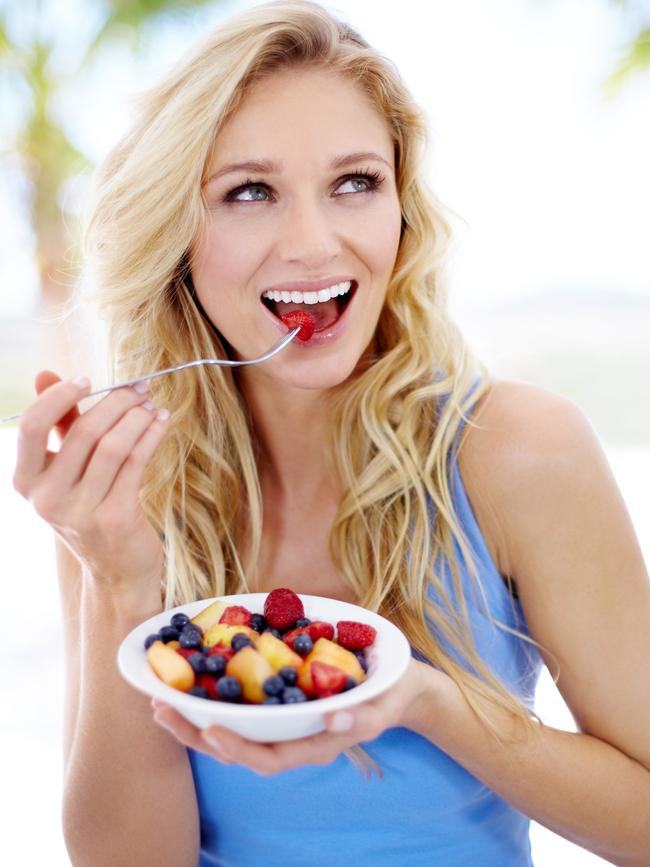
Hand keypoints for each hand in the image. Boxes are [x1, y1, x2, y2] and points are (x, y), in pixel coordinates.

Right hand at [12, 370, 169, 595]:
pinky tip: (162, 422)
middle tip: (139, 388)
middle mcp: (47, 498)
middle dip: (116, 401)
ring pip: (113, 445)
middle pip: (84, 431)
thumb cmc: (90, 509)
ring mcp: (81, 511)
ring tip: (152, 404)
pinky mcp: (115, 517)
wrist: (115, 569)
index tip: (87, 379)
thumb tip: (44, 374)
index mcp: (26, 481)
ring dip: (138, 417)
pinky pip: (136, 463)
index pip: (32, 426)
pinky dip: (151, 435)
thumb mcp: (66, 469)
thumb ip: (58, 423)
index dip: (59, 396)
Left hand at [151, 657, 433, 775]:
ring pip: (231, 732)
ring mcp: (280, 725)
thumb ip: (363, 718)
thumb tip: (333, 722)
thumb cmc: (388, 693)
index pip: (267, 759)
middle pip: (236, 749)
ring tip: (161, 701)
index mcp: (312, 746)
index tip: (209, 729)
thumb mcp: (383, 705)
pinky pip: (239, 710)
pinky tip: (190, 682)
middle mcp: (290, 740)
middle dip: (196, 734)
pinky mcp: (276, 705)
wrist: (393, 684)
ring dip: (194, 720)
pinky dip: (211, 700)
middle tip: (162, 712)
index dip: (236, 748)